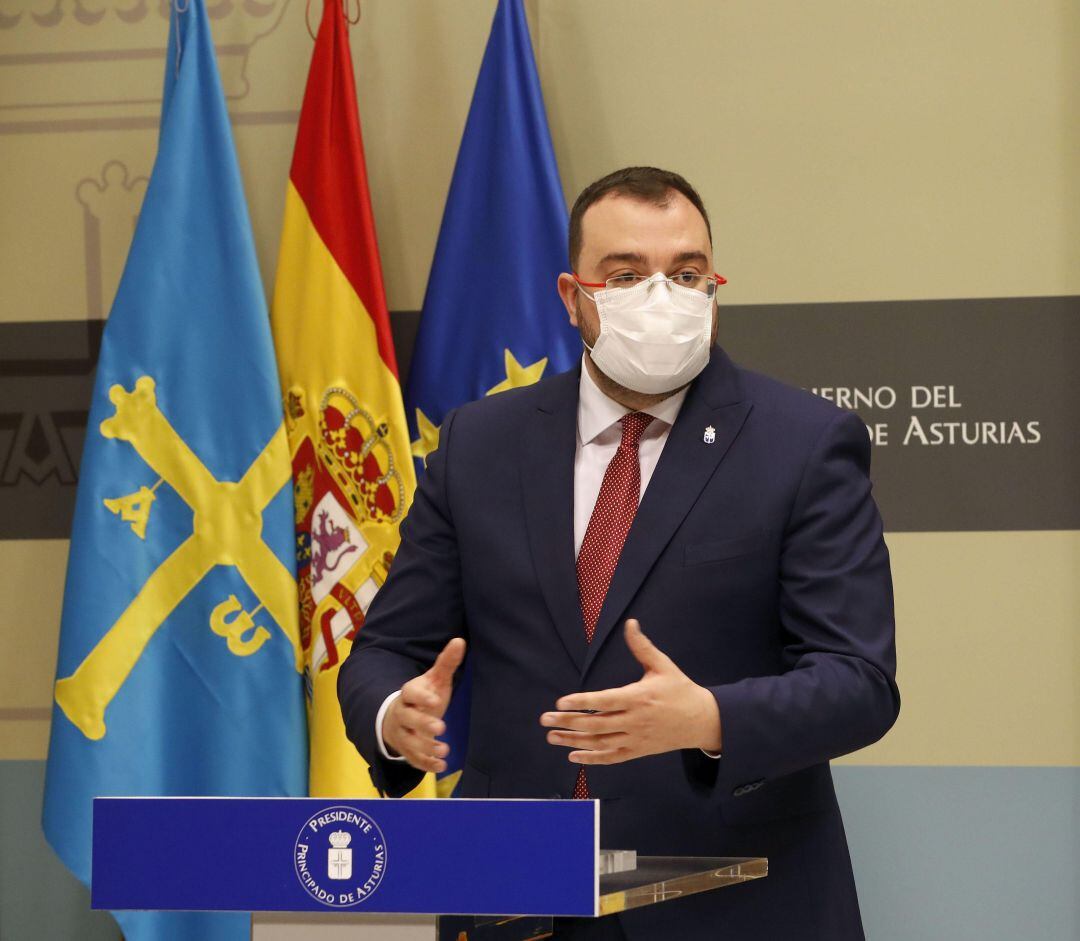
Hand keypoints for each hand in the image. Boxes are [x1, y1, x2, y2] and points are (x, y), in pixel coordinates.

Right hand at [383, 637, 465, 773]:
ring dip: (426, 747)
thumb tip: (460, 641)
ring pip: (409, 742)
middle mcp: (402, 714)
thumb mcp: (435, 680)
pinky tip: (441, 766)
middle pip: (407, 718)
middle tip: (441, 727)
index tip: (436, 700)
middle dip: (423, 723)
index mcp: (408, 694)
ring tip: (444, 750)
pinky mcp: (406, 751)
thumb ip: (446, 663)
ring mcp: (402, 734)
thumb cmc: (423, 696)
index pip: (410, 693)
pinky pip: (413, 759)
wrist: (400, 717)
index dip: (422, 697)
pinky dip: (426, 764)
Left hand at [540, 619, 720, 763]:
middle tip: (545, 719)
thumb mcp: (663, 665)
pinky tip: (574, 755)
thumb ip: (642, 647)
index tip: (561, 701)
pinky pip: (612, 756)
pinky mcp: (638, 751)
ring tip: (552, 737)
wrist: (702, 721)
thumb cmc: (680, 690)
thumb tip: (630, 623)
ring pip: (600, 742)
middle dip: (568, 722)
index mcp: (639, 697)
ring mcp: (636, 738)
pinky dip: (593, 758)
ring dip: (574, 741)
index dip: (582, 702)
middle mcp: (635, 720)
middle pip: (596, 724)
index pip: (604, 701)